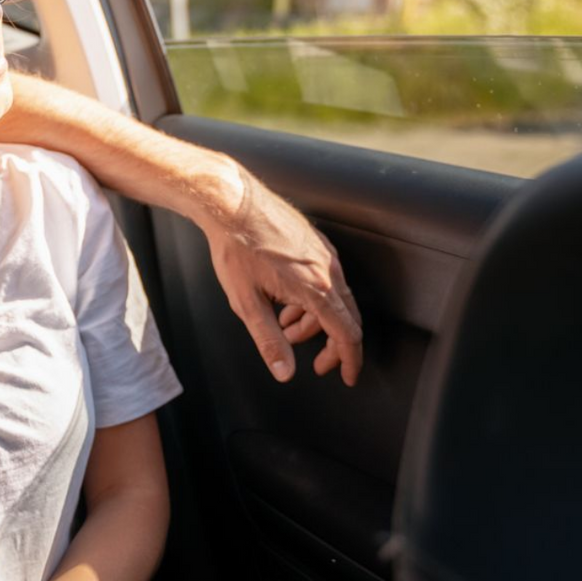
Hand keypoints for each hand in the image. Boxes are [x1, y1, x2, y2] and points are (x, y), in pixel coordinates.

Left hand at [206, 172, 363, 384]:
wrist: (231, 203)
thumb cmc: (236, 248)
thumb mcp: (247, 303)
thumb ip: (269, 341)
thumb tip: (284, 371)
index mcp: (316, 288)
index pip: (346, 333)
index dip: (350, 360)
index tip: (347, 376)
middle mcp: (327, 269)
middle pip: (346, 318)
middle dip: (332, 345)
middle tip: (317, 363)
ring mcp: (324, 254)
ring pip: (333, 298)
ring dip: (315, 321)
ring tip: (286, 329)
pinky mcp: (315, 243)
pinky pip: (325, 279)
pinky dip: (312, 299)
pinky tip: (286, 303)